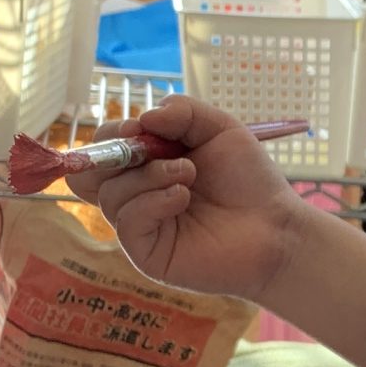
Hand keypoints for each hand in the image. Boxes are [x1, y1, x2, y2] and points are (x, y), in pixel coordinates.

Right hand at [66, 97, 302, 298]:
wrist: (275, 225)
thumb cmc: (249, 180)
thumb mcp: (219, 129)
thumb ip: (182, 112)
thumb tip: (142, 118)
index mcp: (148, 167)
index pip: (105, 149)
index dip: (110, 134)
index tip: (136, 127)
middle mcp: (138, 196)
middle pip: (89, 174)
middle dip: (114, 153)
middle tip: (147, 147)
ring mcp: (141, 227)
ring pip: (110, 194)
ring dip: (149, 175)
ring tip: (188, 174)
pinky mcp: (147, 254)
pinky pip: (127, 222)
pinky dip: (152, 201)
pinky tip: (182, 197)